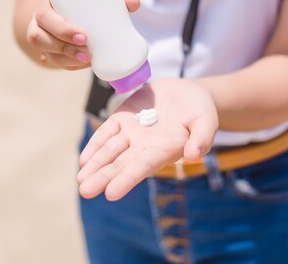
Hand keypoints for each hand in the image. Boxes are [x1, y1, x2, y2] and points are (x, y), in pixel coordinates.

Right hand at [27, 0, 140, 68]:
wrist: (77, 7)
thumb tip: (133, 3)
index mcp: (48, 3)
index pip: (44, 15)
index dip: (61, 28)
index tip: (84, 36)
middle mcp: (40, 21)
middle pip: (39, 37)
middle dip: (64, 47)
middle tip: (89, 53)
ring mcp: (43, 37)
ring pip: (46, 53)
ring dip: (67, 59)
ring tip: (89, 60)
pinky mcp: (50, 51)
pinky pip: (56, 61)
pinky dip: (71, 64)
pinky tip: (86, 64)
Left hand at [77, 78, 218, 200]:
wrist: (188, 93)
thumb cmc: (201, 111)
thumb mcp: (207, 121)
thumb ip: (202, 137)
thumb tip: (194, 155)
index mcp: (164, 150)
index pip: (142, 167)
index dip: (126, 179)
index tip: (110, 194)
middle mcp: (145, 145)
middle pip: (121, 163)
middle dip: (103, 177)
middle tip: (85, 191)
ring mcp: (132, 132)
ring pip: (110, 150)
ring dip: (95, 164)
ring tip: (80, 180)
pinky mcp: (123, 117)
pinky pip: (106, 132)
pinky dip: (95, 145)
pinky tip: (84, 160)